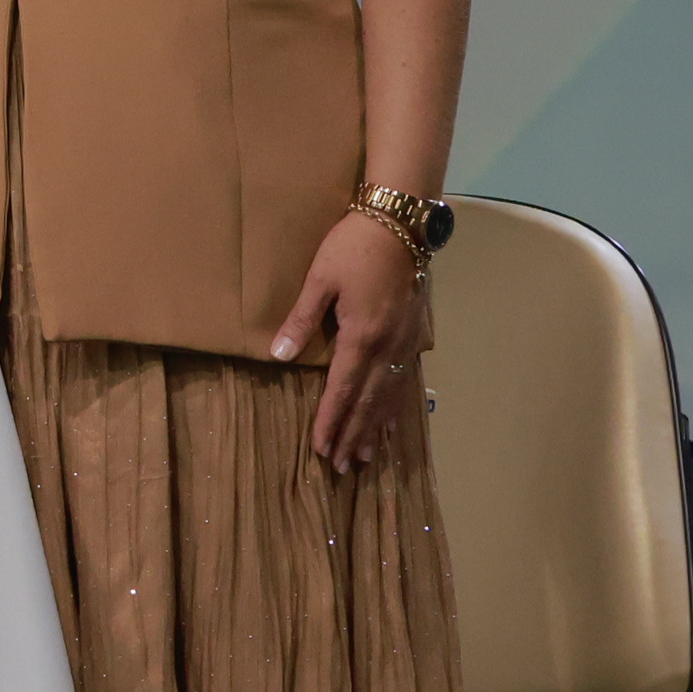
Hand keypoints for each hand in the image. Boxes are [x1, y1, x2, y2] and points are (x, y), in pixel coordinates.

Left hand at [271, 208, 428, 469]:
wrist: (400, 224)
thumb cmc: (352, 247)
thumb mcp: (319, 280)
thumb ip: (300, 320)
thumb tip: (279, 356)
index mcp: (361, 335)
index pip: (342, 389)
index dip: (331, 420)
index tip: (321, 448)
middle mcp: (388, 347)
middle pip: (368, 401)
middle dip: (353, 434)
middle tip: (341, 467)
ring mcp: (406, 343)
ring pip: (389, 396)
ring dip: (374, 427)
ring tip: (363, 456)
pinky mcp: (414, 335)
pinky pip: (403, 381)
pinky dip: (393, 406)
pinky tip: (387, 421)